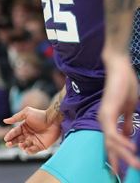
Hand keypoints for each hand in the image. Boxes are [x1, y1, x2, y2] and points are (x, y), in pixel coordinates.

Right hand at [3, 106, 61, 153]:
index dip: (10, 135)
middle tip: (8, 144)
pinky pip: (34, 150)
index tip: (6, 138)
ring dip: (21, 146)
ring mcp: (34, 140)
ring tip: (21, 145)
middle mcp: (28, 134)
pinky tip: (26, 149)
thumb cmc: (40, 115)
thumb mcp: (27, 113)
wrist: (54, 120)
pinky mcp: (41, 146)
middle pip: (18, 140)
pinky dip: (29, 151)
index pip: (15, 132)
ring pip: (25, 146)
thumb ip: (15, 117)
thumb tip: (4, 121)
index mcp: (24, 127)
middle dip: (12, 142)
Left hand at [99, 53, 139, 171]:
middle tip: (122, 176)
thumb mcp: (127, 107)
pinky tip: (131, 148)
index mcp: (109, 119)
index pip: (111, 142)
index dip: (116, 156)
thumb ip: (126, 121)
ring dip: (123, 155)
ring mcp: (104, 115)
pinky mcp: (108, 110)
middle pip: (109, 146)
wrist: (119, 67)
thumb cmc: (124, 84)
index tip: (120, 171)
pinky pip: (113, 131)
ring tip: (135, 165)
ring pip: (111, 142)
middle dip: (118, 161)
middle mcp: (104, 119)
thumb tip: (127, 134)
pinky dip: (122, 142)